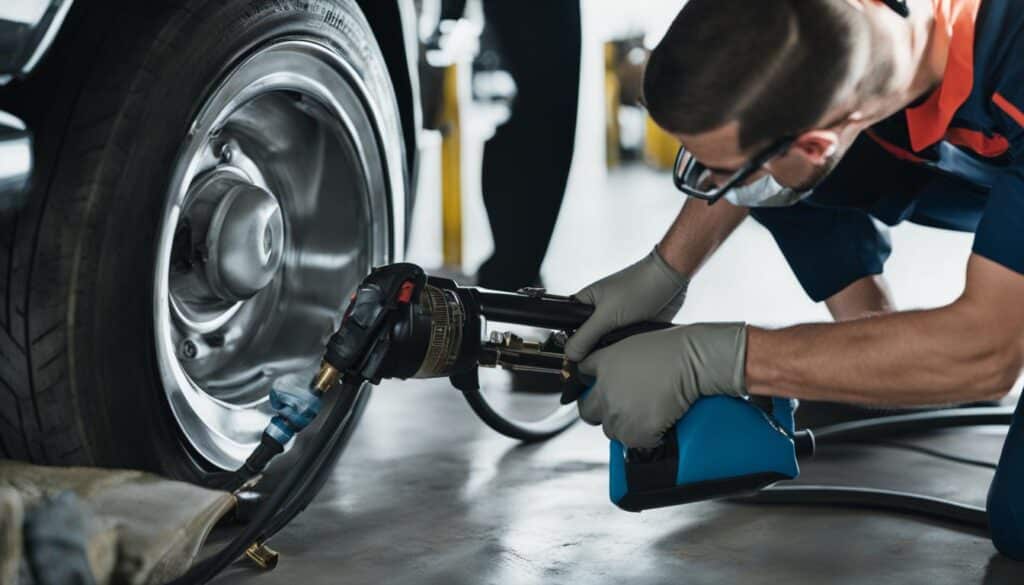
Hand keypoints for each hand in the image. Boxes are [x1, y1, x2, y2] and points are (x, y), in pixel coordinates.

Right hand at [564, 247, 687, 361]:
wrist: (669, 281)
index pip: (568, 327)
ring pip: (606, 344)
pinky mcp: (631, 327)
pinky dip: (627, 347)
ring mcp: (615, 321)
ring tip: (622, 347)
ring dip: (613, 348)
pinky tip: (632, 347)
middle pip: (588, 340)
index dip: (572, 345)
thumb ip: (585, 336)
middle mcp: (598, 312)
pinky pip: (623, 344)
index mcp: (585, 302)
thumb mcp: (607, 315)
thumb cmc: (638, 286)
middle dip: (595, 349)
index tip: (577, 359)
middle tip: (602, 355)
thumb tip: (570, 354)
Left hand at [578, 322, 747, 447]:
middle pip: (586, 410)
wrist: (693, 362)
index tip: (598, 387)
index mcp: (603, 363)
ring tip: (646, 414)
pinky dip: (646, 438)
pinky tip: (659, 423)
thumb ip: (618, 358)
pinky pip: (633, 443)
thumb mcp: (635, 342)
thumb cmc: (674, 348)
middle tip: (621, 409)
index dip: (590, 383)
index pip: (581, 374)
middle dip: (600, 411)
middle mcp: (605, 389)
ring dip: (624, 426)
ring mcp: (618, 413)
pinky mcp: (635, 432)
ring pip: (610, 430)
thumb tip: (617, 372)